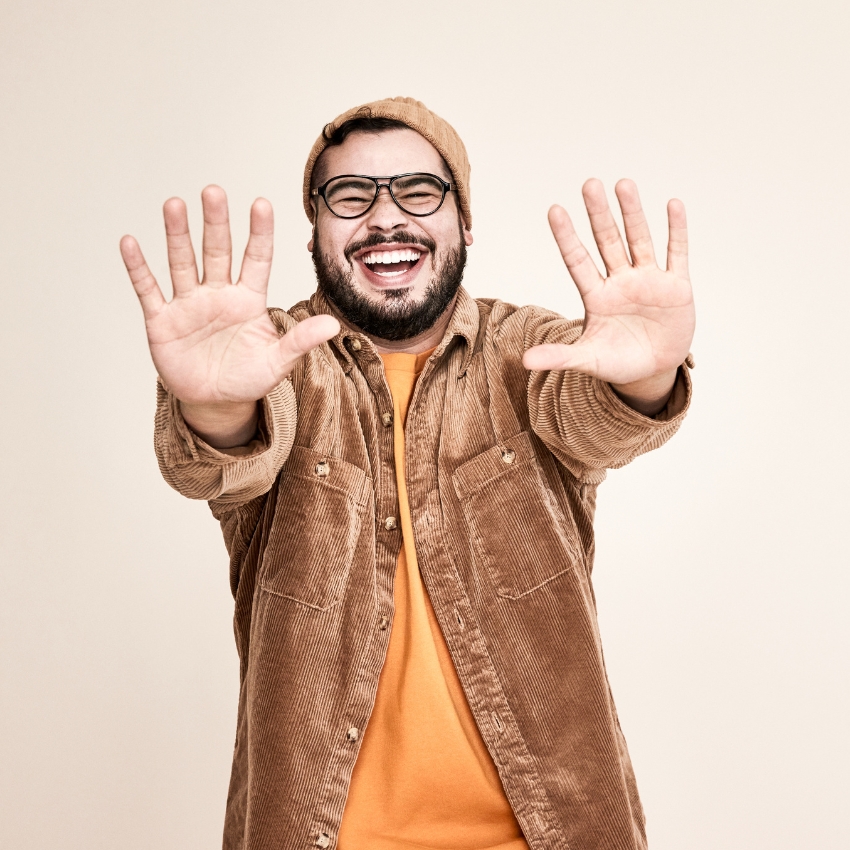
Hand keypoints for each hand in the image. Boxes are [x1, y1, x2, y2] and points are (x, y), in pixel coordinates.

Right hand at [120, 186, 338, 444]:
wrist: (215, 403)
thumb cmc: (248, 378)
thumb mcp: (278, 362)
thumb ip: (301, 340)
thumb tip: (333, 324)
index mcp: (249, 299)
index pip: (257, 258)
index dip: (259, 232)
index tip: (261, 203)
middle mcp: (219, 294)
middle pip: (218, 251)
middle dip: (216, 222)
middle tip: (214, 191)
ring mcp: (189, 304)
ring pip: (183, 262)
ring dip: (177, 234)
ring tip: (174, 204)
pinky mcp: (163, 320)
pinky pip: (148, 290)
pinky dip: (138, 268)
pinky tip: (130, 243)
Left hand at [522, 179, 694, 411]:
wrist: (653, 371)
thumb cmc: (617, 362)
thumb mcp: (588, 360)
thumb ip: (559, 357)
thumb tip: (524, 361)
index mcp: (596, 296)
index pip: (577, 260)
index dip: (567, 237)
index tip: (554, 210)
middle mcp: (620, 282)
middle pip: (607, 242)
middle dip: (598, 214)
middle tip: (589, 183)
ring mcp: (648, 281)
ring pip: (639, 240)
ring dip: (633, 214)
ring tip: (624, 184)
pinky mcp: (677, 287)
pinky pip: (677, 253)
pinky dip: (677, 230)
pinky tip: (673, 205)